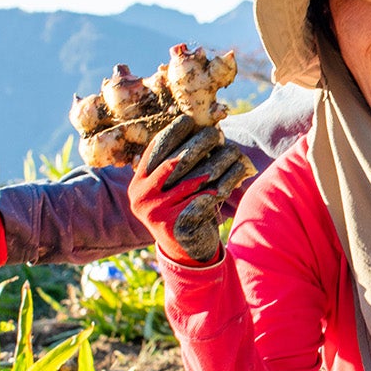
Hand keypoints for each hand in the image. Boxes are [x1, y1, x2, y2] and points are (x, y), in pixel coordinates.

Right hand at [129, 115, 255, 264]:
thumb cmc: (184, 210)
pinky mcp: (171, 226)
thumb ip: (175, 164)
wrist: (186, 252)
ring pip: (190, 181)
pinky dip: (218, 190)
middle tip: (216, 133)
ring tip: (231, 152)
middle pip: (173, 162)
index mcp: (138, 183)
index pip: (154, 150)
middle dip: (197, 145)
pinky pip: (200, 202)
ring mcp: (154, 212)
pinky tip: (232, 179)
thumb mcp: (173, 187)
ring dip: (214, 165)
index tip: (190, 119)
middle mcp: (140, 196)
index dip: (173, 133)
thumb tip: (195, 127)